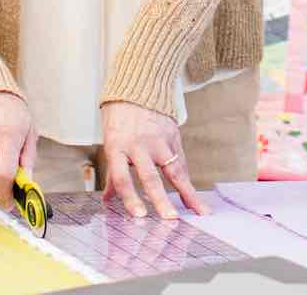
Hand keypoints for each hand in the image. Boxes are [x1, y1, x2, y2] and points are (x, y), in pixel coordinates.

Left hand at [101, 101, 207, 219]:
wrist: (138, 88)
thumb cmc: (120, 119)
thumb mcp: (111, 144)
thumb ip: (114, 172)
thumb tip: (108, 199)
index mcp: (118, 148)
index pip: (123, 178)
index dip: (131, 198)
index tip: (141, 216)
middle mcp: (139, 145)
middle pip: (150, 177)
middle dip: (161, 200)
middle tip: (171, 219)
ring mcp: (159, 139)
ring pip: (173, 169)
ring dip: (186, 192)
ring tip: (198, 210)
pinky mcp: (173, 134)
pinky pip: (180, 160)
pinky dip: (186, 178)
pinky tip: (192, 195)